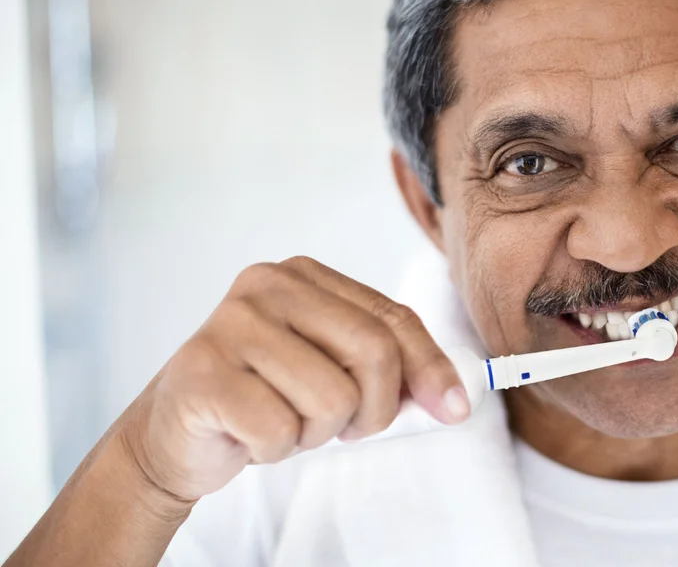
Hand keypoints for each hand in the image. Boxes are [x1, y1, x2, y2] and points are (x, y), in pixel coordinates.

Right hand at [116, 256, 468, 501]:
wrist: (174, 435)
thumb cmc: (265, 398)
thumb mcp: (333, 372)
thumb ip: (387, 368)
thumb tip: (452, 397)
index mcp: (303, 275)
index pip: (393, 319)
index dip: (431, 368)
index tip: (454, 409)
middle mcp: (265, 286)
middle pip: (374, 351)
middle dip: (375, 408)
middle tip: (347, 428)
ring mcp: (229, 325)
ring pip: (333, 398)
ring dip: (316, 433)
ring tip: (283, 423)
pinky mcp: (201, 373)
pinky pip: (281, 429)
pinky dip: (275, 449)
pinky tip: (248, 435)